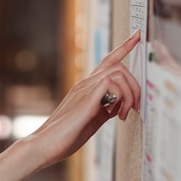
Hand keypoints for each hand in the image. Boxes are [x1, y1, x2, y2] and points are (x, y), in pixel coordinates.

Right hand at [28, 30, 140, 167]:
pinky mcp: (85, 99)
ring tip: (124, 114)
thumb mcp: (92, 120)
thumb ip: (105, 109)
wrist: (45, 145)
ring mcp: (84, 89)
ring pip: (117, 72)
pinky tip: (115, 113)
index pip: (107, 61)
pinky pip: (110, 83)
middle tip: (134, 107)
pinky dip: (120, 96)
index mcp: (86, 88)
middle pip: (118, 66)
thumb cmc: (65, 136)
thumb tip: (120, 105)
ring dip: (129, 92)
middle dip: (134, 85)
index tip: (136, 35)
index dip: (124, 47)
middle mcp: (85, 84)